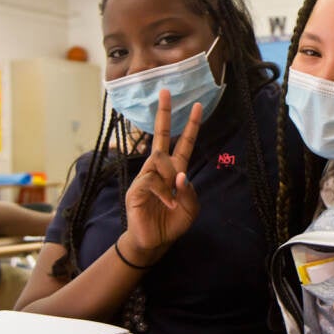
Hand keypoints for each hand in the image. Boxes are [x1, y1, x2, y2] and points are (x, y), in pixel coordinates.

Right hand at [123, 89, 201, 264]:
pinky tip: (167, 203)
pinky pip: (151, 181)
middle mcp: (159, 169)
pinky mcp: (136, 189)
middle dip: (163, 114)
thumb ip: (190, 192)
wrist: (154, 242)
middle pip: (160, 136)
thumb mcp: (191, 209)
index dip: (191, 126)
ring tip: (172, 201)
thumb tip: (180, 175)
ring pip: (158, 161)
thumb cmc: (172, 223)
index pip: (184, 144)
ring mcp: (146, 177)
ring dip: (169, 180)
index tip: (198, 106)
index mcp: (176, 171)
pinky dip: (163, 192)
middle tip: (165, 91)